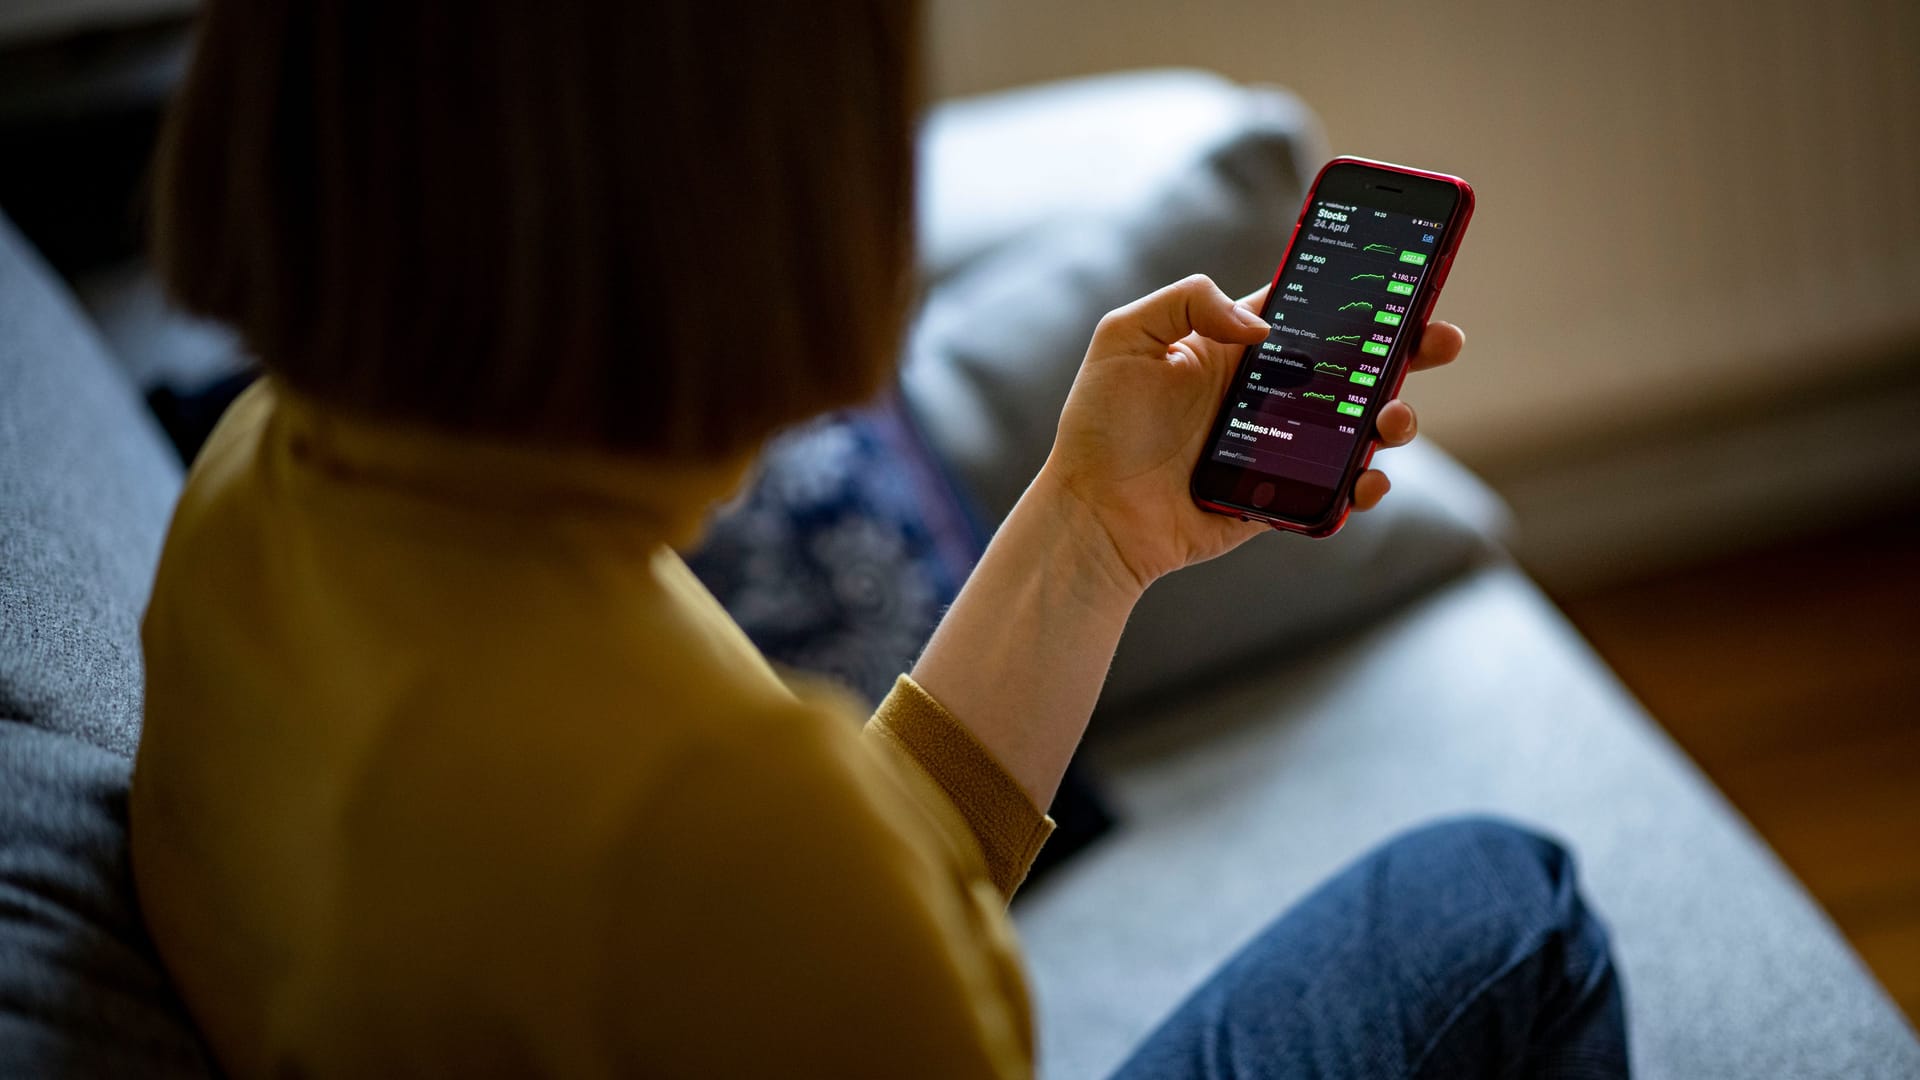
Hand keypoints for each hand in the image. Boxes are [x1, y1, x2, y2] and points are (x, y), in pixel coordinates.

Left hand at [1037, 273, 1464, 594]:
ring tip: (1393, 418)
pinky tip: (1367, 477)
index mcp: (1237, 347)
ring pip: (1360, 425)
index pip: (1313, 308)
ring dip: (1396, 417)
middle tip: (1441, 339)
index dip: (1360, 292)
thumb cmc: (1101, 426)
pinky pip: (1340, 490)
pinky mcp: (1283, 496)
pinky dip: (1367, 485)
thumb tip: (1263, 326)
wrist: (1093, 515)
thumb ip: (1189, 302)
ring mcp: (1281, 446)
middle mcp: (1267, 392)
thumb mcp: (1124, 337)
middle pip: (1355, 364)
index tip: (1406, 275)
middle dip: (1407, 348)